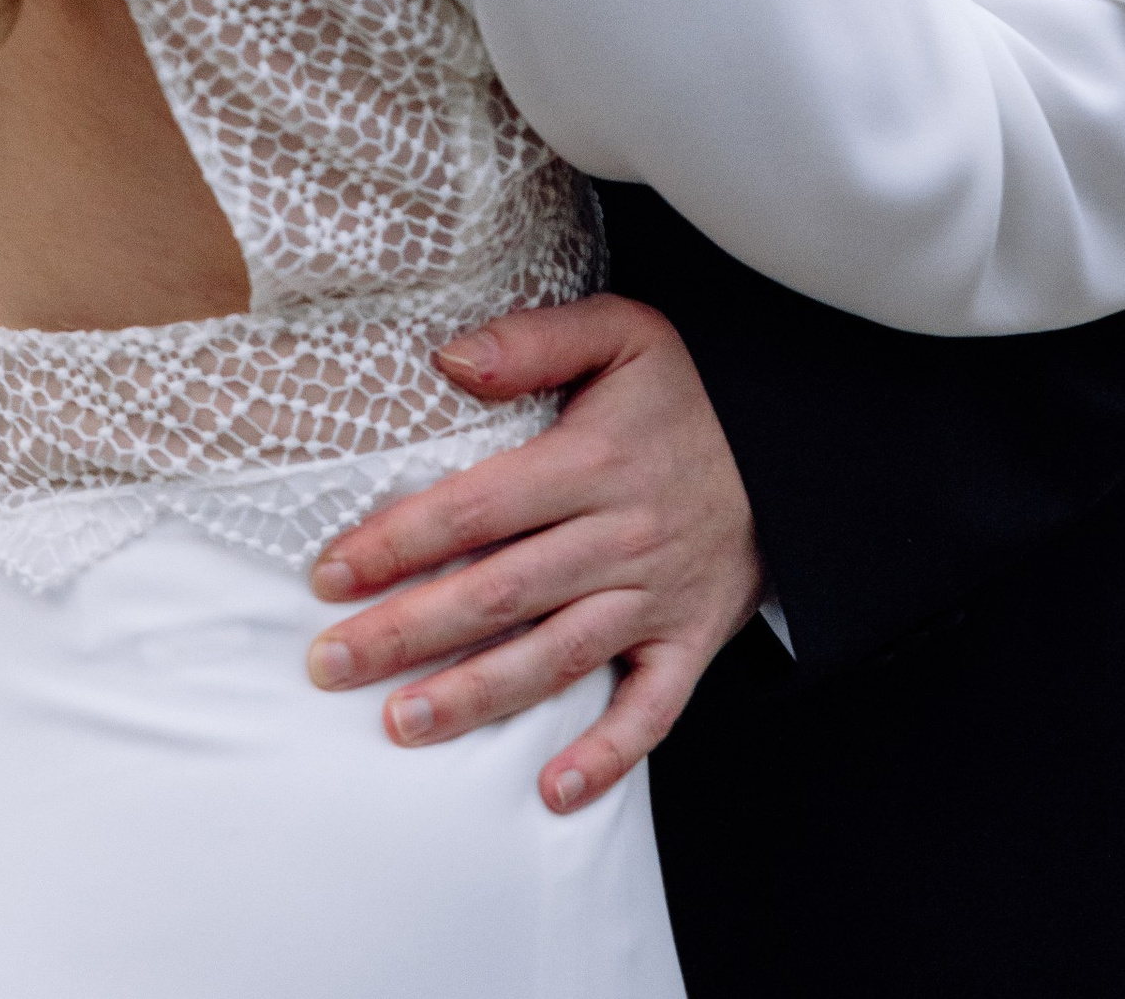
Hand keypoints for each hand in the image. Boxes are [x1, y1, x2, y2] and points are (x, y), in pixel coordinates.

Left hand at [305, 294, 763, 814]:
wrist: (794, 447)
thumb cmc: (691, 389)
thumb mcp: (624, 333)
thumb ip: (534, 341)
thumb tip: (447, 359)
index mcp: (592, 460)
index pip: (477, 506)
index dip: (399, 541)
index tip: (330, 573)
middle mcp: (619, 536)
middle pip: (498, 592)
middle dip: (407, 631)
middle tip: (330, 664)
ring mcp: (655, 596)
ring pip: (555, 657)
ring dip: (476, 696)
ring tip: (401, 724)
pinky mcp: (691, 642)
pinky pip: (651, 711)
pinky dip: (607, 756)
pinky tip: (552, 790)